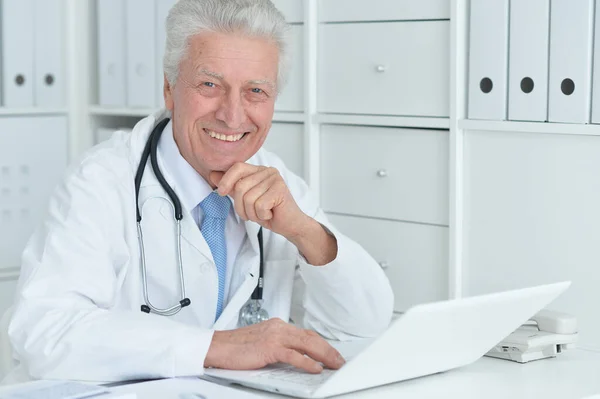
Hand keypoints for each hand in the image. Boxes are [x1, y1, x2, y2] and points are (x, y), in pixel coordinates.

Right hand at [204, 318, 345, 372]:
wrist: (217, 346)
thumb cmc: (235, 347)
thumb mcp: (261, 342)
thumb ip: (278, 346)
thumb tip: (294, 357)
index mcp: (277, 325)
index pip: (305, 333)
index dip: (321, 343)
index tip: (331, 352)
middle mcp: (278, 328)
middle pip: (310, 337)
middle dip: (328, 349)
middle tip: (339, 360)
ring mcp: (274, 336)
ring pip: (306, 344)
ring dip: (324, 355)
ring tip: (334, 364)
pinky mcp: (269, 348)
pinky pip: (293, 355)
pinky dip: (307, 362)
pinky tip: (315, 368)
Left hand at [210, 163, 308, 239]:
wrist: (290, 225)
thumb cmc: (269, 211)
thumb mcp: (245, 198)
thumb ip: (231, 186)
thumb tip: (212, 174)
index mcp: (259, 170)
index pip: (237, 167)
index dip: (226, 180)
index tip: (221, 192)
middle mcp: (268, 171)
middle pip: (240, 186)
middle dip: (241, 206)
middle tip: (251, 213)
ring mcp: (275, 179)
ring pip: (248, 198)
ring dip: (251, 213)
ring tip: (262, 213)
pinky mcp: (280, 190)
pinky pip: (259, 205)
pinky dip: (261, 215)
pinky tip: (270, 214)